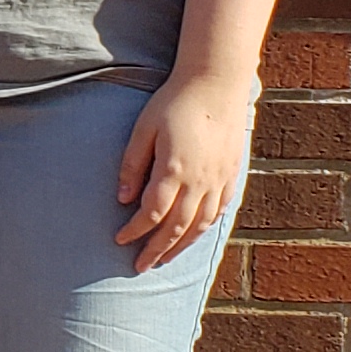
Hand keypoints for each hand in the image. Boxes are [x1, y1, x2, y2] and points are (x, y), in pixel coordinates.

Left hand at [113, 70, 251, 271]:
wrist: (218, 83)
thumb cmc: (175, 102)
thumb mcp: (144, 128)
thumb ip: (133, 164)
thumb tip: (122, 198)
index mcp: (174, 170)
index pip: (151, 213)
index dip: (134, 231)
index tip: (118, 240)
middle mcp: (200, 181)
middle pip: (176, 228)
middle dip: (156, 250)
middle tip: (140, 267)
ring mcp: (219, 180)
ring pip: (200, 225)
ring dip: (181, 246)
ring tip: (164, 259)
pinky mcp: (231, 175)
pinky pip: (219, 211)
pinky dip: (204, 228)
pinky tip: (194, 235)